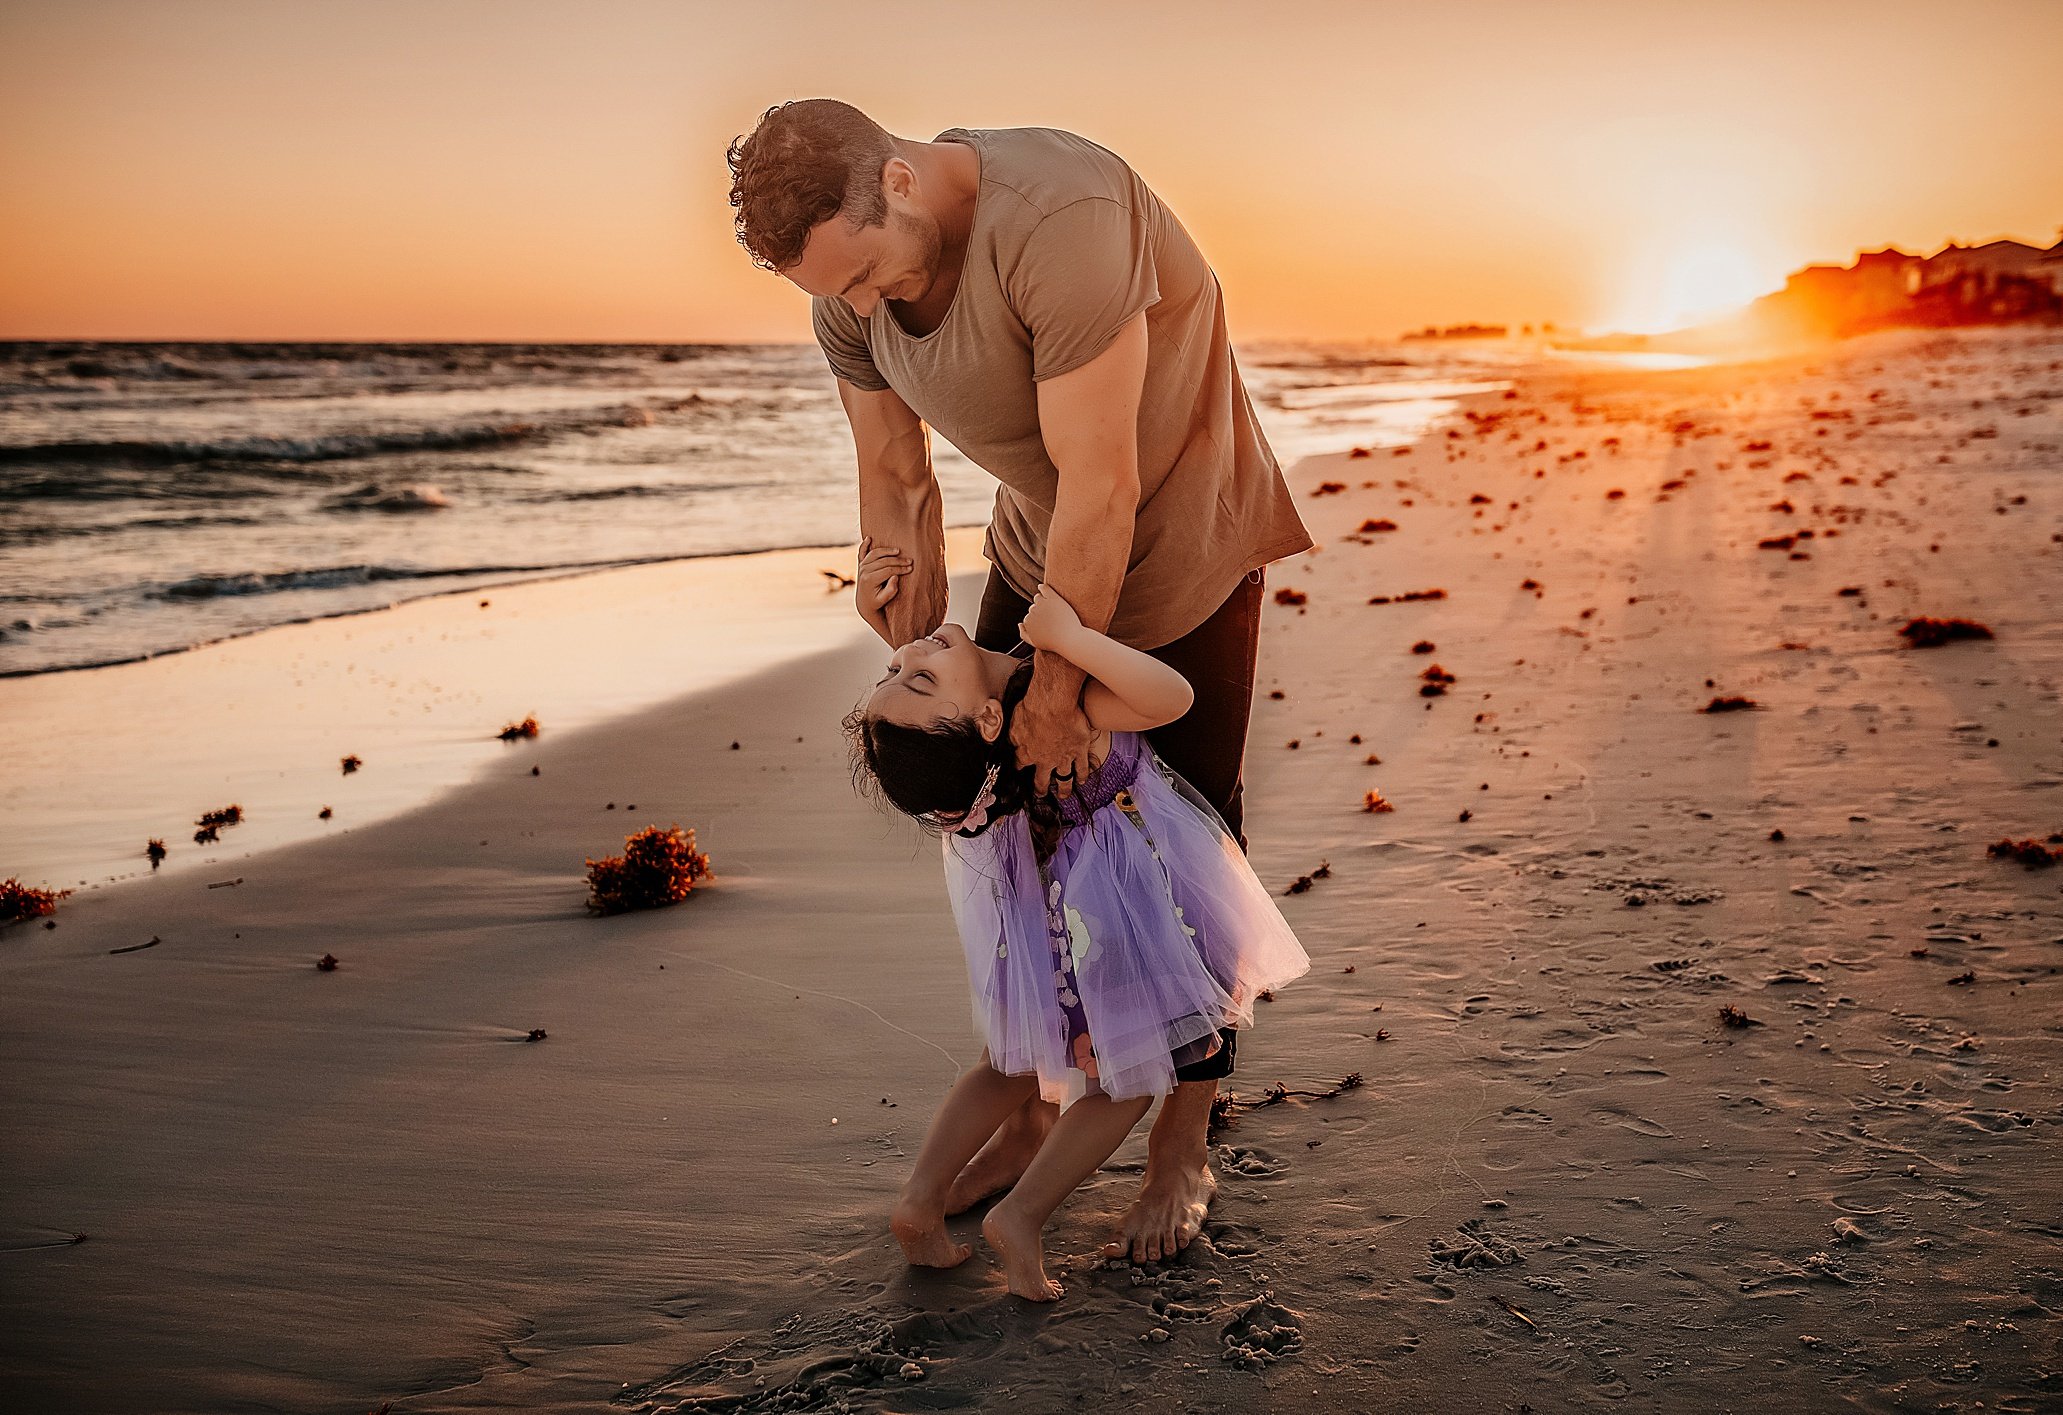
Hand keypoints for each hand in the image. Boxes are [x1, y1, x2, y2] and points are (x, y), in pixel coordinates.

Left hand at [856, 535, 911, 618]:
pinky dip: (864, 544)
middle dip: (898, 561)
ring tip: (898, 551)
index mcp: (869, 580)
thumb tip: (895, 577)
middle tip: (910, 561)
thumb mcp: (884, 599)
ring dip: (887, 551)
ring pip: (875, 553)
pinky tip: (869, 538)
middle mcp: (864, 571)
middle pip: (883, 561)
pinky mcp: (861, 563)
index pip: (888, 570)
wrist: (864, 603)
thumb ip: (890, 590)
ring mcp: (861, 566)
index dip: (900, 569)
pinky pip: (862, 552)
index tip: (910, 569)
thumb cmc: (876, 601)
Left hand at [1010, 665, 1092, 798]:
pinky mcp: (1079, 751)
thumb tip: (1010, 743)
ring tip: (1064, 794)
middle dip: (1040, 788)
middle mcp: (1045, 760)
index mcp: (1027, 753)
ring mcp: (1063, 757)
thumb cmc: (1032, 709)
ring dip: (1064, 788)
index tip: (1019, 769)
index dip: (1019, 767)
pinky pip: (1082, 767)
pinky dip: (1082, 774)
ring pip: (1064, 778)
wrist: (1053, 704)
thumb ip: (1013, 737)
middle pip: (1042, 779)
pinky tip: (1082, 780)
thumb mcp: (1014, 723)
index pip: (1020, 764)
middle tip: (1041, 793)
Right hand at [1018, 582, 1083, 653]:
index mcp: (1027, 622)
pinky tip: (1041, 587)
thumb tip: (1019, 624)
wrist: (1070, 639)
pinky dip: (1042, 587)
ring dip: (1042, 601)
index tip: (1047, 625)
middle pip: (1034, 607)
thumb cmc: (1054, 643)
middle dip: (1041, 612)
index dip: (1038, 621)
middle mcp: (1032, 611)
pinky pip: (1044, 588)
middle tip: (1052, 619)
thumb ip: (1024, 634)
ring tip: (1052, 609)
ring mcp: (1043, 604)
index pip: (1029, 616)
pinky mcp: (1053, 598)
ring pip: (1038, 598)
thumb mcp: (1036, 643)